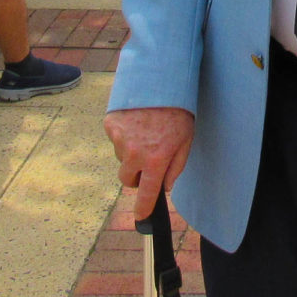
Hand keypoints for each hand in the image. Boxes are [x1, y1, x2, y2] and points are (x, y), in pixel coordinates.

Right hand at [104, 107, 194, 221]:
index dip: (143, 208)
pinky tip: (137, 121)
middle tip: (147, 160)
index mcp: (156, 159)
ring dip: (130, 151)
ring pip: (121, 157)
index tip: (141, 216)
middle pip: (127, 179)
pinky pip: (115, 139)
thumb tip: (165, 186)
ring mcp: (120, 139)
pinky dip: (124, 134)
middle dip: (136, 175)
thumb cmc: (178, 110)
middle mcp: (135, 153)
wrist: (162, 80)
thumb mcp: (186, 140)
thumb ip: (176, 167)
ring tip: (146, 131)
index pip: (147, 193)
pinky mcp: (110, 125)